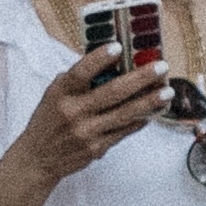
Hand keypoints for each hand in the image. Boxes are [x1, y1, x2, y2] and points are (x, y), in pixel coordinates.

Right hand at [0, 41, 168, 205]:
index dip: (99, 58)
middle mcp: (74, 112)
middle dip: (140, 78)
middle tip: (161, 67)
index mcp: (60, 93)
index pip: (81, 72)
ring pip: (125, 114)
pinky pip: (124, 131)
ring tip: (167, 91)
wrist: (37, 159)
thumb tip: (112, 61)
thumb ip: (78, 80)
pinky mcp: (97, 148)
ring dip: (149, 102)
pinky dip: (140, 120)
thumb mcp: (55, 94)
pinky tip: (154, 111)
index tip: (119, 46)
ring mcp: (87, 132)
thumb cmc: (49, 120)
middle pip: (112, 92)